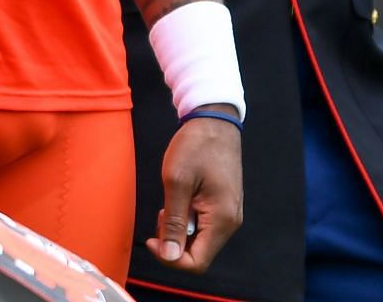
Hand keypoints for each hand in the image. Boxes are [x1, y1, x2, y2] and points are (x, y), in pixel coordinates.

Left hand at [146, 112, 241, 271]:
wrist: (214, 120)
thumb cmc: (195, 146)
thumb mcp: (176, 182)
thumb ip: (172, 222)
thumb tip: (169, 255)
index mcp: (222, 220)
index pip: (197, 263)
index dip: (171, 258)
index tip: (152, 239)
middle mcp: (230, 222)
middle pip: (198, 253)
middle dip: (173, 240)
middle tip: (161, 212)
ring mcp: (229, 213)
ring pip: (199, 239)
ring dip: (178, 228)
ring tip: (170, 201)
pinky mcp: (224, 205)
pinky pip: (203, 224)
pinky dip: (186, 217)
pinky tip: (180, 197)